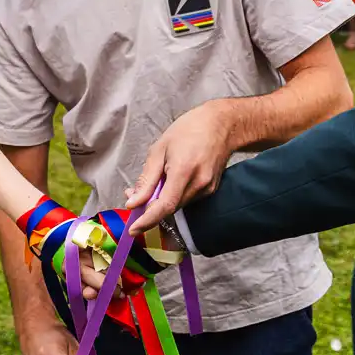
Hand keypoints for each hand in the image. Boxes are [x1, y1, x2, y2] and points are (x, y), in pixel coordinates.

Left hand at [125, 100, 232, 234]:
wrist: (222, 125)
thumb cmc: (189, 130)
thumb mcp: (159, 149)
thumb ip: (147, 179)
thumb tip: (133, 202)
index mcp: (183, 171)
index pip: (165, 206)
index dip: (148, 221)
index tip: (133, 230)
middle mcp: (198, 184)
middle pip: (169, 207)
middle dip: (149, 206)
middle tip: (132, 194)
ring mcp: (207, 189)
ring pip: (177, 204)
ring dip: (161, 200)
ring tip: (155, 179)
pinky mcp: (210, 190)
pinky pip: (186, 199)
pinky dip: (174, 195)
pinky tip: (170, 179)